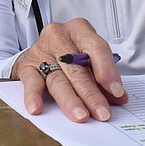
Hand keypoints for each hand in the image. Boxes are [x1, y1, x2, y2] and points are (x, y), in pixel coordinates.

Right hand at [11, 18, 126, 121]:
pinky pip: (30, 81)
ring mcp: (41, 50)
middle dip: (91, 94)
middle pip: (77, 68)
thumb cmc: (70, 52)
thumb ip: (103, 76)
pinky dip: (33, 95)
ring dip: (70, 100)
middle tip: (102, 112)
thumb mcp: (88, 56)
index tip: (117, 92)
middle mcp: (59, 36)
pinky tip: (37, 107)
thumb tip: (118, 97)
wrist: (42, 49)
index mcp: (79, 30)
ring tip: (80, 115)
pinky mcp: (26, 64)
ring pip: (57, 78)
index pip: (95, 47)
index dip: (107, 70)